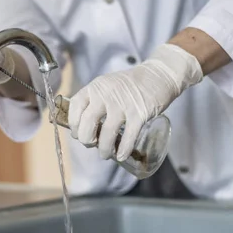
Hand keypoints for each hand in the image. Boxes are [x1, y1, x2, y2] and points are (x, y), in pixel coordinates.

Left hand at [68, 44, 202, 160]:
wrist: (158, 76)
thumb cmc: (129, 85)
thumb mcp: (106, 86)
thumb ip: (94, 101)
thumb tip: (83, 128)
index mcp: (95, 87)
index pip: (75, 107)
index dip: (74, 124)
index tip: (78, 134)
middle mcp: (106, 95)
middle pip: (87, 123)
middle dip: (86, 140)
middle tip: (91, 145)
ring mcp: (123, 104)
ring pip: (106, 134)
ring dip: (104, 149)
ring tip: (105, 154)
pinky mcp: (140, 114)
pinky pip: (128, 137)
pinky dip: (124, 150)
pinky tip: (121, 156)